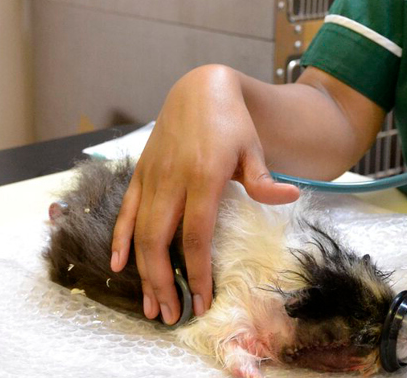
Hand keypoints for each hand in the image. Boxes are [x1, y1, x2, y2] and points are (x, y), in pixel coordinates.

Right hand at [109, 65, 301, 324]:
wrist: (198, 90)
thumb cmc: (231, 122)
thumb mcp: (252, 147)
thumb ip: (263, 179)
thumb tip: (288, 197)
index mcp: (202, 176)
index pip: (195, 235)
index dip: (196, 272)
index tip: (202, 301)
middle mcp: (171, 180)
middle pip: (159, 241)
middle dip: (162, 283)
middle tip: (170, 316)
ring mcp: (151, 178)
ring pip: (139, 233)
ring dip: (142, 272)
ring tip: (150, 305)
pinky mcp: (139, 175)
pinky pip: (125, 213)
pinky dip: (120, 241)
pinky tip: (118, 266)